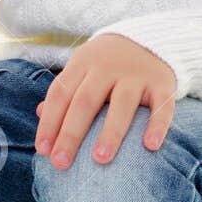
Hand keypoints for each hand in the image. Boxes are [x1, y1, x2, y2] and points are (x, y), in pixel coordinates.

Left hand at [34, 34, 176, 168]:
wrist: (148, 38)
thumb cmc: (106, 64)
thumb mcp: (81, 68)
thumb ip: (63, 91)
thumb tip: (39, 113)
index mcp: (82, 63)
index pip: (61, 94)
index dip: (50, 122)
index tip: (43, 150)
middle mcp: (107, 68)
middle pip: (86, 101)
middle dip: (71, 134)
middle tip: (61, 163)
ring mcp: (136, 75)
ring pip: (122, 104)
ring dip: (111, 132)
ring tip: (100, 159)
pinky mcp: (162, 83)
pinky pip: (161, 106)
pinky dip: (157, 125)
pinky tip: (150, 146)